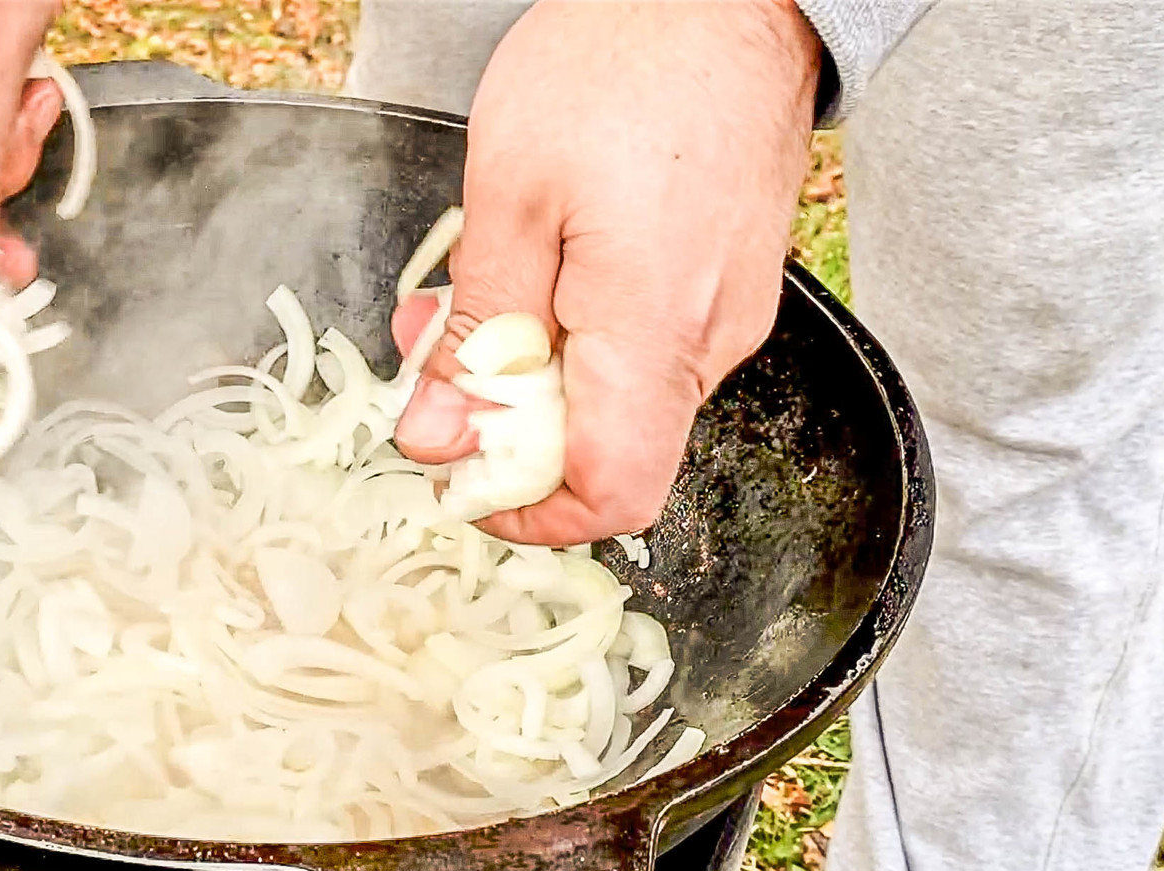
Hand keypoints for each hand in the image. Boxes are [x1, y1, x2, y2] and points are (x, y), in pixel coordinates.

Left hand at [392, 1, 819, 544]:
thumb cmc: (618, 64)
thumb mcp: (507, 197)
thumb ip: (476, 336)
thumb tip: (438, 442)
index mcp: (653, 331)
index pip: (612, 493)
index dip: (530, 514)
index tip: (461, 482)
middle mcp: (709, 341)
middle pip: (609, 453)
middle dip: (508, 431)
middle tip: (433, 362)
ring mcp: (729, 315)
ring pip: (624, 404)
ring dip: (537, 378)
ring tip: (475, 297)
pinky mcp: (729, 286)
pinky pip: (648, 353)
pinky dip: (581, 341)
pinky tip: (537, 275)